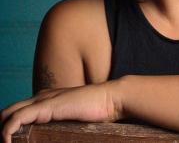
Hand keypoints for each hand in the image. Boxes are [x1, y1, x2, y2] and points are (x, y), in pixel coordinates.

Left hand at [0, 80, 126, 142]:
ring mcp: (43, 100)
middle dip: (2, 128)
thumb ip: (61, 121)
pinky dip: (7, 131)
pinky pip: (17, 118)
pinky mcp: (47, 106)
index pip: (18, 111)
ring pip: (8, 113)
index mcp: (46, 99)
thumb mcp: (73, 117)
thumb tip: (55, 134)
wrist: (110, 98)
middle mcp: (41, 97)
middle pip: (8, 111)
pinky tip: (7, 142)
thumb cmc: (97, 110)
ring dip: (2, 131)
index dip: (8, 127)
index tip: (10, 141)